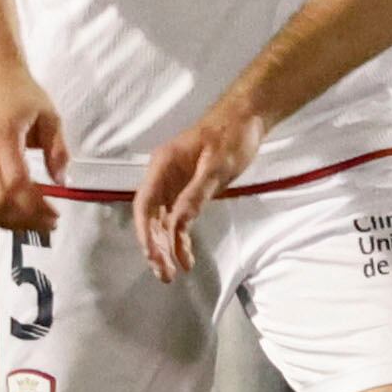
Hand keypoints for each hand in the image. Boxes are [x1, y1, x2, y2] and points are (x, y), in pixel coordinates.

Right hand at [0, 66, 72, 236]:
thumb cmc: (21, 95)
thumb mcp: (50, 116)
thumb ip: (58, 150)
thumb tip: (62, 182)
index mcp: (3, 140)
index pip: (16, 185)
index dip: (35, 206)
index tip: (56, 214)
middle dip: (26, 220)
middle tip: (50, 223)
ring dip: (11, 222)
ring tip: (35, 222)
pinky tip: (16, 214)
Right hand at [134, 100, 271, 278]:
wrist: (247, 118)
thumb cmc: (231, 136)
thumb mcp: (217, 167)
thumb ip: (196, 195)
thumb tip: (177, 225)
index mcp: (162, 166)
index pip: (144, 205)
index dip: (145, 232)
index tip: (153, 255)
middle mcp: (162, 176)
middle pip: (150, 217)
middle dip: (155, 246)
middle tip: (164, 274)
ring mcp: (175, 183)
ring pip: (163, 220)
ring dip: (166, 246)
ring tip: (172, 273)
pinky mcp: (189, 189)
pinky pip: (178, 217)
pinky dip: (180, 236)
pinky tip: (185, 255)